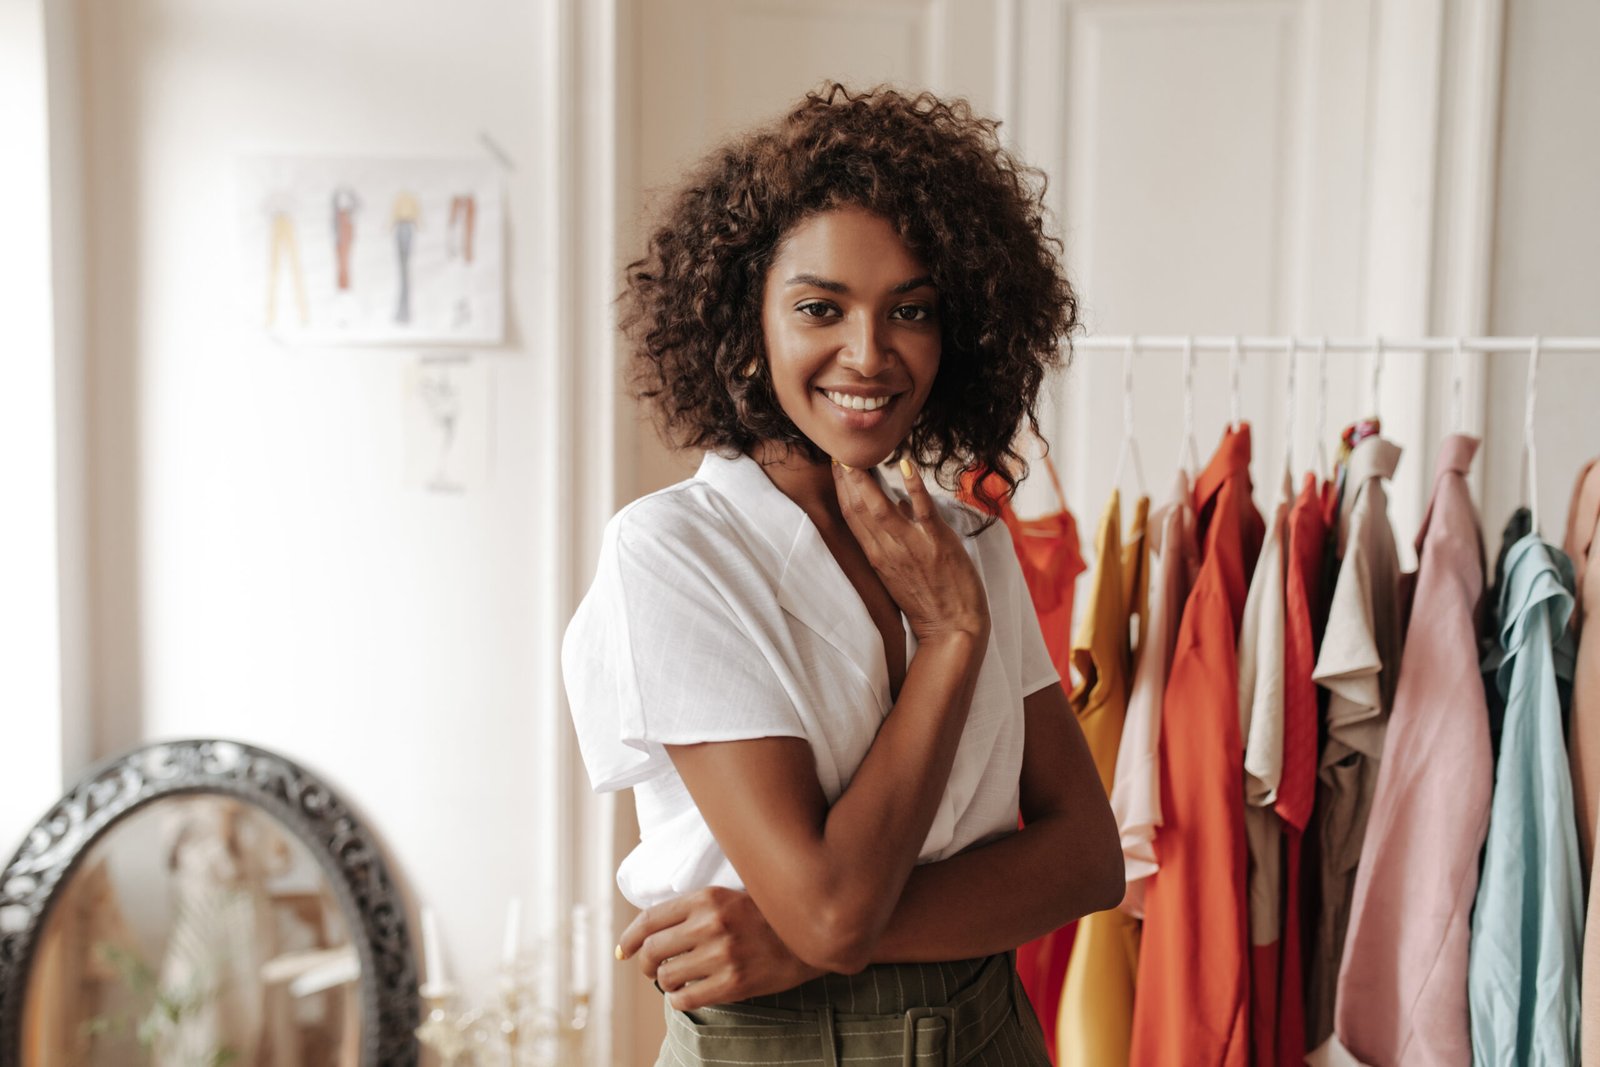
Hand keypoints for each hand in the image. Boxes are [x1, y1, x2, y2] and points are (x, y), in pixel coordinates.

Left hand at [616, 887, 825, 1011]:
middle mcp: (711, 924)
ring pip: (667, 976)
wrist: (812, 932)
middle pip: (653, 950)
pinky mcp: (734, 983)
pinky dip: (679, 999)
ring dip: (665, 982)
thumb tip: (652, 929)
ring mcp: (722, 955)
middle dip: (645, 964)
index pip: (650, 919)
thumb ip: (696, 907)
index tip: (624, 950)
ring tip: (675, 980)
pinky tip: (686, 994)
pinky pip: (686, 998)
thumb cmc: (767, 914)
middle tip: (650, 969)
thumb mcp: (730, 894)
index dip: (630, 938)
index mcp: (707, 898)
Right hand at [833, 458, 989, 643]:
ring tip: (857, 458)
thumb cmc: (930, 600)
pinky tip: (906, 464)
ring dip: (867, 483)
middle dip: (847, 481)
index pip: (852, 517)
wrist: (953, 630)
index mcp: (878, 555)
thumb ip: (897, 536)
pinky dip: (914, 487)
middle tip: (839, 453)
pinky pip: (922, 511)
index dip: (842, 490)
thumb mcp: (903, 568)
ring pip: (880, 510)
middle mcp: (887, 551)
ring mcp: (911, 547)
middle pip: (858, 511)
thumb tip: (899, 502)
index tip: (837, 465)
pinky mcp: (936, 543)